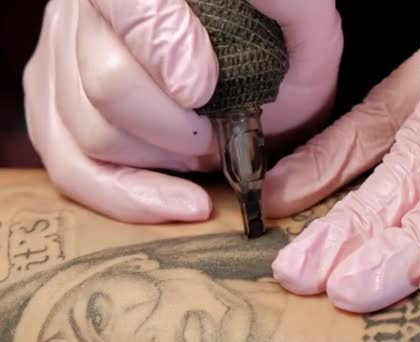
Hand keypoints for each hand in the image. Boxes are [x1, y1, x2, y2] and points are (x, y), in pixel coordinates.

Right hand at [23, 0, 341, 222]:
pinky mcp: (56, 109)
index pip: (126, 3)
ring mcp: (62, 61)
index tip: (204, 88)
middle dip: (178, 127)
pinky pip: (69, 168)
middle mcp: (85, 13)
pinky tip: (176, 202)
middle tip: (219, 131)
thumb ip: (293, 9)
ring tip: (203, 148)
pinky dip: (127, 196)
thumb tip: (263, 10)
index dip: (163, 48)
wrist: (248, 68)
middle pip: (108, 84)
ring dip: (162, 159)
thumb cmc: (276, 47)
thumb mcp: (301, 23)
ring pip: (89, 132)